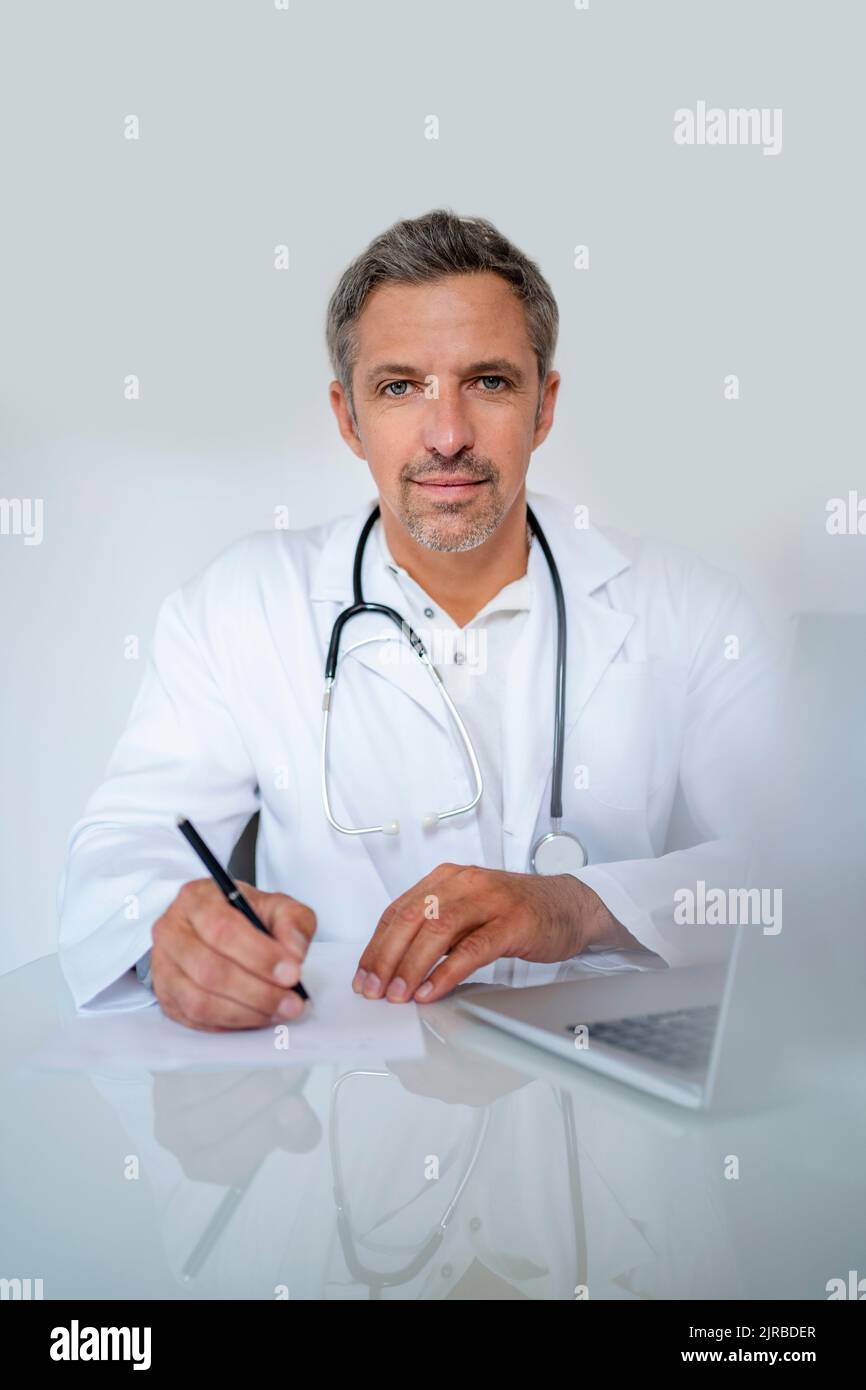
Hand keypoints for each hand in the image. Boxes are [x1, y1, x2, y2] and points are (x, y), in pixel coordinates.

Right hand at [151, 879, 314, 1030]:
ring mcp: (163, 966)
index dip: (259, 955)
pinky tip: (257, 1016)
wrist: (216, 927)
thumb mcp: (275, 906)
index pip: (223, 929)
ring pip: (199, 1000)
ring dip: (246, 1012)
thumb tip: (294, 953)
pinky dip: (230, 1023)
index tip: (292, 972)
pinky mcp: (166, 996)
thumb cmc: (244, 916)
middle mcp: (172, 931)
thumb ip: (292, 922)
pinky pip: (195, 1019)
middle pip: (209, 969)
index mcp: (197, 899)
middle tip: (291, 1000)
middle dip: (257, 991)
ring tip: (279, 1011)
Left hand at [352, 863, 635, 1004]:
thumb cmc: (516, 910)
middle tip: (373, 990)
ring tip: (398, 995)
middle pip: (411, 918)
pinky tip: (432, 991)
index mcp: (446, 878)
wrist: (570, 905)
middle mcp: (464, 882)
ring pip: (437, 931)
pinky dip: (447, 972)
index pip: (398, 911)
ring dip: (411, 967)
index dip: (376, 946)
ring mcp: (490, 900)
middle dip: (386, 958)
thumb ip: (434, 929)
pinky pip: (472, 948)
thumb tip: (394, 965)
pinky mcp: (513, 922)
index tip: (363, 975)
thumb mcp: (467, 910)